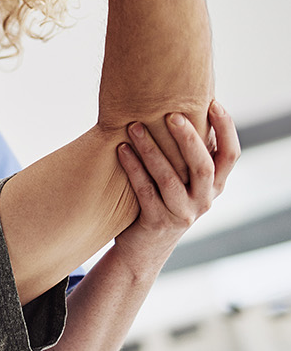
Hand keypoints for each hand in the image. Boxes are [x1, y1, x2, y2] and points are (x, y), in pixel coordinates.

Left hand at [113, 101, 239, 270]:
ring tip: (133, 127)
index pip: (230, 155)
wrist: (144, 248)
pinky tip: (120, 149)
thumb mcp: (182, 179)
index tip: (213, 102)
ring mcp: (183, 213)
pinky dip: (133, 168)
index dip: (226, 129)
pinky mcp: (158, 222)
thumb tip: (177, 106)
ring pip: (170, 178)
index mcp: (215, 185)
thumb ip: (185, 153)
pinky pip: (145, 191)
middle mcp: (204, 199)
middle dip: (188, 138)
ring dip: (151, 150)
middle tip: (170, 114)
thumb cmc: (161, 200)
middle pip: (203, 165)